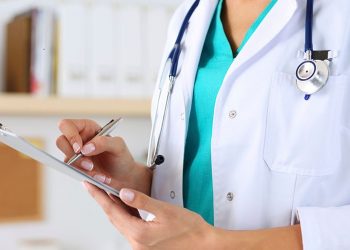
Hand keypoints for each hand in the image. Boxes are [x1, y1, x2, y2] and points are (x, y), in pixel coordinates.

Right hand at [56, 119, 151, 193]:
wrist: (124, 177)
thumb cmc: (122, 157)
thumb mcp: (118, 146)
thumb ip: (104, 142)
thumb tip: (85, 148)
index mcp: (87, 128)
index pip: (67, 125)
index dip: (70, 135)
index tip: (80, 149)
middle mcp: (79, 140)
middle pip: (61, 142)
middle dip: (73, 156)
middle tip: (89, 165)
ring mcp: (76, 155)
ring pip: (66, 160)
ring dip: (82, 168)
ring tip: (99, 174)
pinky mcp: (77, 168)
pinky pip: (73, 172)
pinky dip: (86, 176)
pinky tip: (100, 177)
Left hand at [84, 182, 214, 249]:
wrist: (203, 244)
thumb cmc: (189, 229)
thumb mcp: (165, 210)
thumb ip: (142, 201)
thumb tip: (123, 193)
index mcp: (139, 234)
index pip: (112, 211)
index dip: (98, 196)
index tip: (88, 185)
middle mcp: (136, 243)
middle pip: (114, 218)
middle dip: (103, 201)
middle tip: (93, 186)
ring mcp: (140, 246)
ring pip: (121, 223)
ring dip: (113, 208)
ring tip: (106, 193)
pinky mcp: (145, 245)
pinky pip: (129, 227)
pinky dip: (125, 215)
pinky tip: (125, 206)